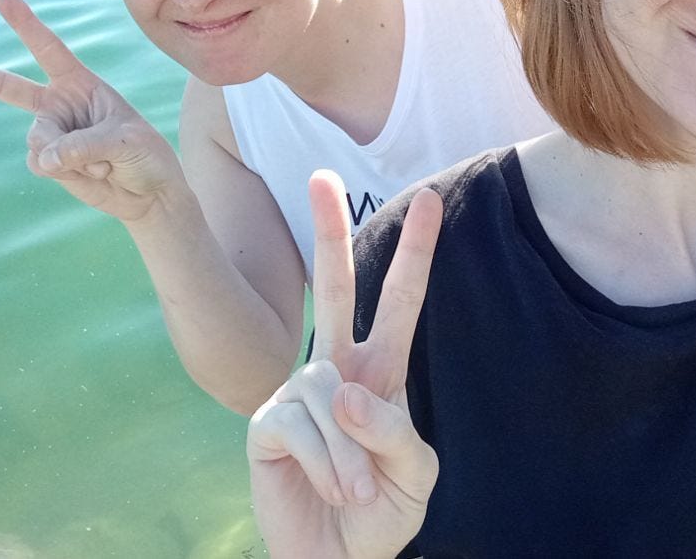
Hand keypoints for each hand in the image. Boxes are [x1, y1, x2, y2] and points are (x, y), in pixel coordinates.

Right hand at [0, 0, 184, 222]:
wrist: (148, 193)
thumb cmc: (145, 155)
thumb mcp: (125, 141)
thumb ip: (82, 145)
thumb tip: (42, 160)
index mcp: (80, 83)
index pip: (48, 48)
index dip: (24, 22)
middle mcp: (59, 103)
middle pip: (4, 86)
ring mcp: (51, 132)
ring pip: (36, 140)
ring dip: (70, 156)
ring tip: (102, 161)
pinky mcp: (48, 161)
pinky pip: (40, 164)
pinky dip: (67, 173)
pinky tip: (92, 174)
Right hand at [247, 171, 441, 558]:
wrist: (339, 558)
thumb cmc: (382, 511)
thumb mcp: (415, 473)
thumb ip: (394, 430)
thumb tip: (344, 393)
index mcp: (380, 371)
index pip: (398, 303)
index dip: (414, 253)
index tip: (428, 199)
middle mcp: (336, 370)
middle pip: (333, 288)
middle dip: (328, 231)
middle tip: (319, 175)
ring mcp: (298, 392)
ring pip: (330, 392)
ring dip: (353, 453)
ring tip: (359, 491)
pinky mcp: (267, 423)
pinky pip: (303, 427)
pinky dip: (329, 465)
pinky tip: (332, 488)